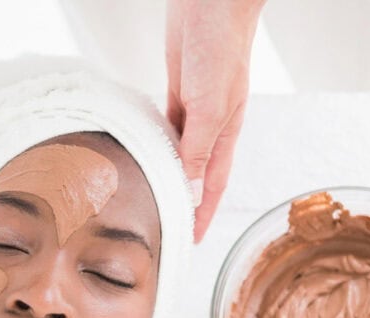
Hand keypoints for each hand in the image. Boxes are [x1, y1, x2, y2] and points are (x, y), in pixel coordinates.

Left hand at [166, 0, 264, 243]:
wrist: (214, 0)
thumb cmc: (221, 47)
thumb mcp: (210, 106)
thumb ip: (197, 147)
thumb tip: (191, 188)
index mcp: (226, 132)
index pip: (213, 186)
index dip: (203, 215)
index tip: (191, 241)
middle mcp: (211, 124)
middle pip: (196, 173)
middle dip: (185, 201)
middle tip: (168, 226)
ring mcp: (193, 105)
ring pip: (178, 150)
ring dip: (168, 172)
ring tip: (152, 195)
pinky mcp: (178, 86)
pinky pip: (165, 123)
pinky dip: (156, 140)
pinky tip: (144, 149)